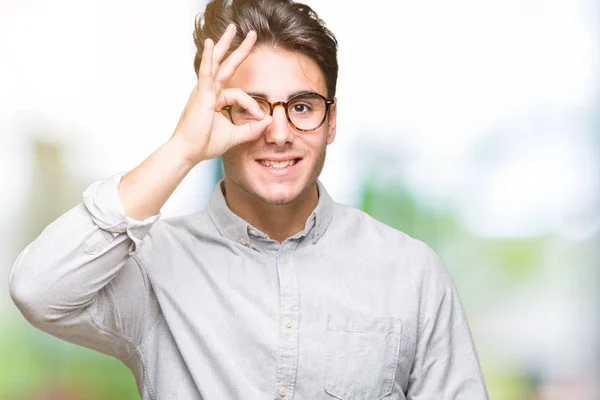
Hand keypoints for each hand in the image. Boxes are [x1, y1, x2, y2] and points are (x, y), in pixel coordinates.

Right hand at [171, 24, 271, 164]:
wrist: (189, 152)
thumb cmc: (205, 143)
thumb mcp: (235, 136)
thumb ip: (252, 129)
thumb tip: (269, 122)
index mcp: (216, 98)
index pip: (239, 94)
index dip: (252, 105)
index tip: (260, 118)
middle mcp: (209, 91)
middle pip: (226, 65)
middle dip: (238, 49)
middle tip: (250, 33)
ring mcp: (204, 90)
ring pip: (217, 62)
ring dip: (225, 44)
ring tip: (234, 28)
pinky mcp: (201, 95)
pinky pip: (206, 73)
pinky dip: (208, 58)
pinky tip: (210, 44)